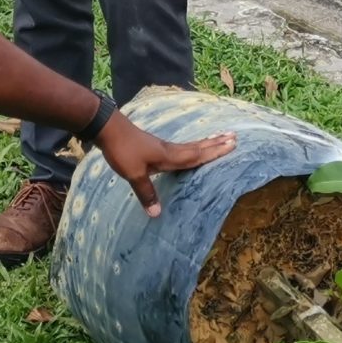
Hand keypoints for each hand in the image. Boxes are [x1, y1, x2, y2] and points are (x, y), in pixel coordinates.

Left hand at [94, 117, 234, 215]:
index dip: (214, 152)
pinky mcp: (154, 146)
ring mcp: (162, 146)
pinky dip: (192, 147)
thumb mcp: (133, 174)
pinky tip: (189, 149)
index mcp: (168, 156)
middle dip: (215, 144)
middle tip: (234, 137)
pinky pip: (180, 148)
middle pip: (197, 147)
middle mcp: (169, 150)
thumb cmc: (122, 150)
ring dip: (206, 143)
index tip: (232, 144)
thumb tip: (157, 214)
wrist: (108, 128)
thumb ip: (146, 193)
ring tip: (219, 137)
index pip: (196, 155)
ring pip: (190, 146)